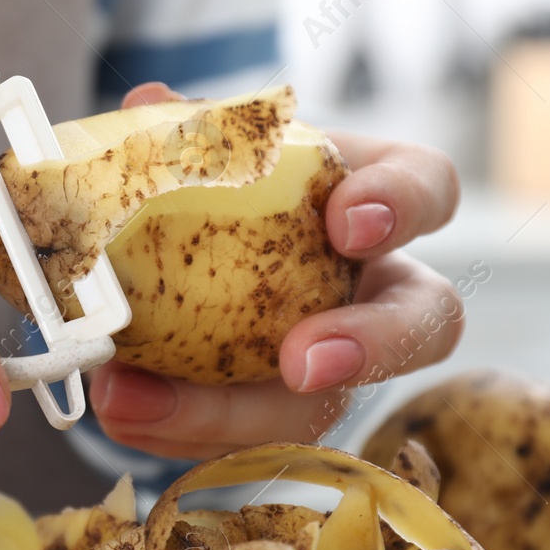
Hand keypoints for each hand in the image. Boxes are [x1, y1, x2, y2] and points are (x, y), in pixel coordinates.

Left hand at [85, 83, 464, 460]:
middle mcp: (377, 289)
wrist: (162, 255)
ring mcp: (335, 364)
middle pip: (426, 325)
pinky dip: (176, 431)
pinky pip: (246, 444)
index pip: (429, 187)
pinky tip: (119, 410)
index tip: (346, 220)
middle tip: (300, 363)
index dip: (403, 204)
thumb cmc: (205, 189)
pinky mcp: (276, 420)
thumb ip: (180, 131)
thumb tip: (147, 106)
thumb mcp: (196, 152)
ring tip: (133, 399)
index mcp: (373, 201)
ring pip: (322, 410)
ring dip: (230, 414)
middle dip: (373, 347)